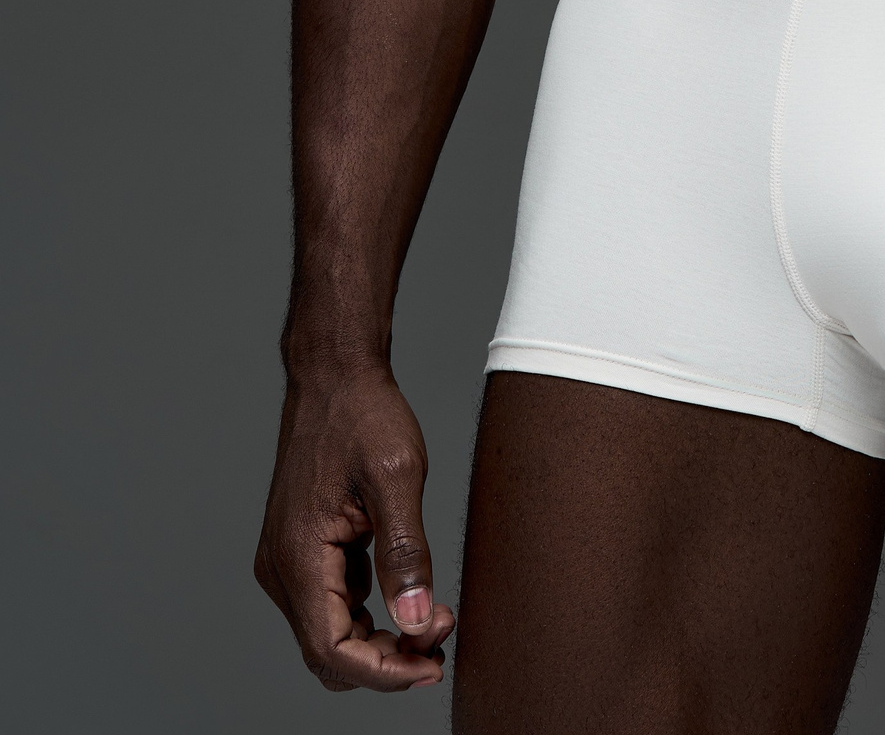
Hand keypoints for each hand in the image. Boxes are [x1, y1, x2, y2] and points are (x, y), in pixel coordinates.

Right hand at [255, 362, 455, 692]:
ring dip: (378, 639)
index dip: (384, 671)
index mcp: (299, 557)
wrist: (335, 375)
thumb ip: (406, 553)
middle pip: (328, 651)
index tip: (432, 663)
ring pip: (328, 631)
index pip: (333, 650)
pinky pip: (329, 603)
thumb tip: (415, 622)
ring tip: (432, 616)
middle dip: (386, 659)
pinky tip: (403, 589)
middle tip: (440, 637)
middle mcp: (282, 568)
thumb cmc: (364, 415)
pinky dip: (366, 612)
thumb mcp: (399, 477)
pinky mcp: (299, 549)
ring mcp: (287, 560)